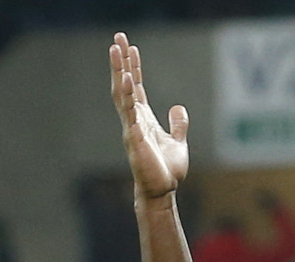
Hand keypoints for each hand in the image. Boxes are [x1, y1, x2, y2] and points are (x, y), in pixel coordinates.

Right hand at [110, 32, 188, 201]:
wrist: (163, 190)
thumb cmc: (167, 170)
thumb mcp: (178, 142)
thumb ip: (177, 124)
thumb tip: (178, 107)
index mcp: (143, 118)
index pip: (135, 87)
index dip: (132, 67)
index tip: (130, 47)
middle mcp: (134, 119)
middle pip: (124, 84)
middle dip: (120, 61)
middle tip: (117, 37)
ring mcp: (132, 127)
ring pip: (122, 94)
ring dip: (119, 71)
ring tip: (116, 49)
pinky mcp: (135, 138)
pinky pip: (129, 113)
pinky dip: (128, 95)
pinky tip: (127, 78)